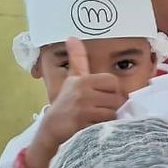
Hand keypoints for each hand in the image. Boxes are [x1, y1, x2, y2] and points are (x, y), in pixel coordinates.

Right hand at [29, 38, 125, 167]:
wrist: (51, 129)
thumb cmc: (66, 104)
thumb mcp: (72, 79)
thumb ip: (77, 59)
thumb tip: (72, 37)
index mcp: (82, 80)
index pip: (113, 82)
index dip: (111, 92)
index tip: (101, 98)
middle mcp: (82, 91)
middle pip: (116, 98)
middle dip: (112, 107)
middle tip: (98, 112)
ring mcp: (82, 107)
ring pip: (113, 112)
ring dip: (108, 119)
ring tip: (95, 120)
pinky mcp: (83, 122)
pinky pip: (106, 124)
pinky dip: (103, 128)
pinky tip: (92, 127)